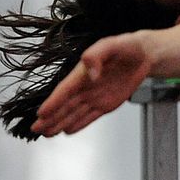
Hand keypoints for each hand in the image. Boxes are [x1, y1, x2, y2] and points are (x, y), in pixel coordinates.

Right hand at [32, 32, 152, 136]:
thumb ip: (97, 55)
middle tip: (36, 129)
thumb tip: (91, 73)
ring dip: (60, 123)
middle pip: (65, 105)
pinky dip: (80, 124)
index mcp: (83, 73)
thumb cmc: (125, 47)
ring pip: (75, 113)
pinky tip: (67, 131)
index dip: (53, 102)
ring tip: (46, 134)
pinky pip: (91, 116)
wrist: (143, 55)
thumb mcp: (112, 45)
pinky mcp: (107, 104)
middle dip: (50, 118)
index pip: (65, 90)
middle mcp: (86, 87)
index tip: (41, 113)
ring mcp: (95, 97)